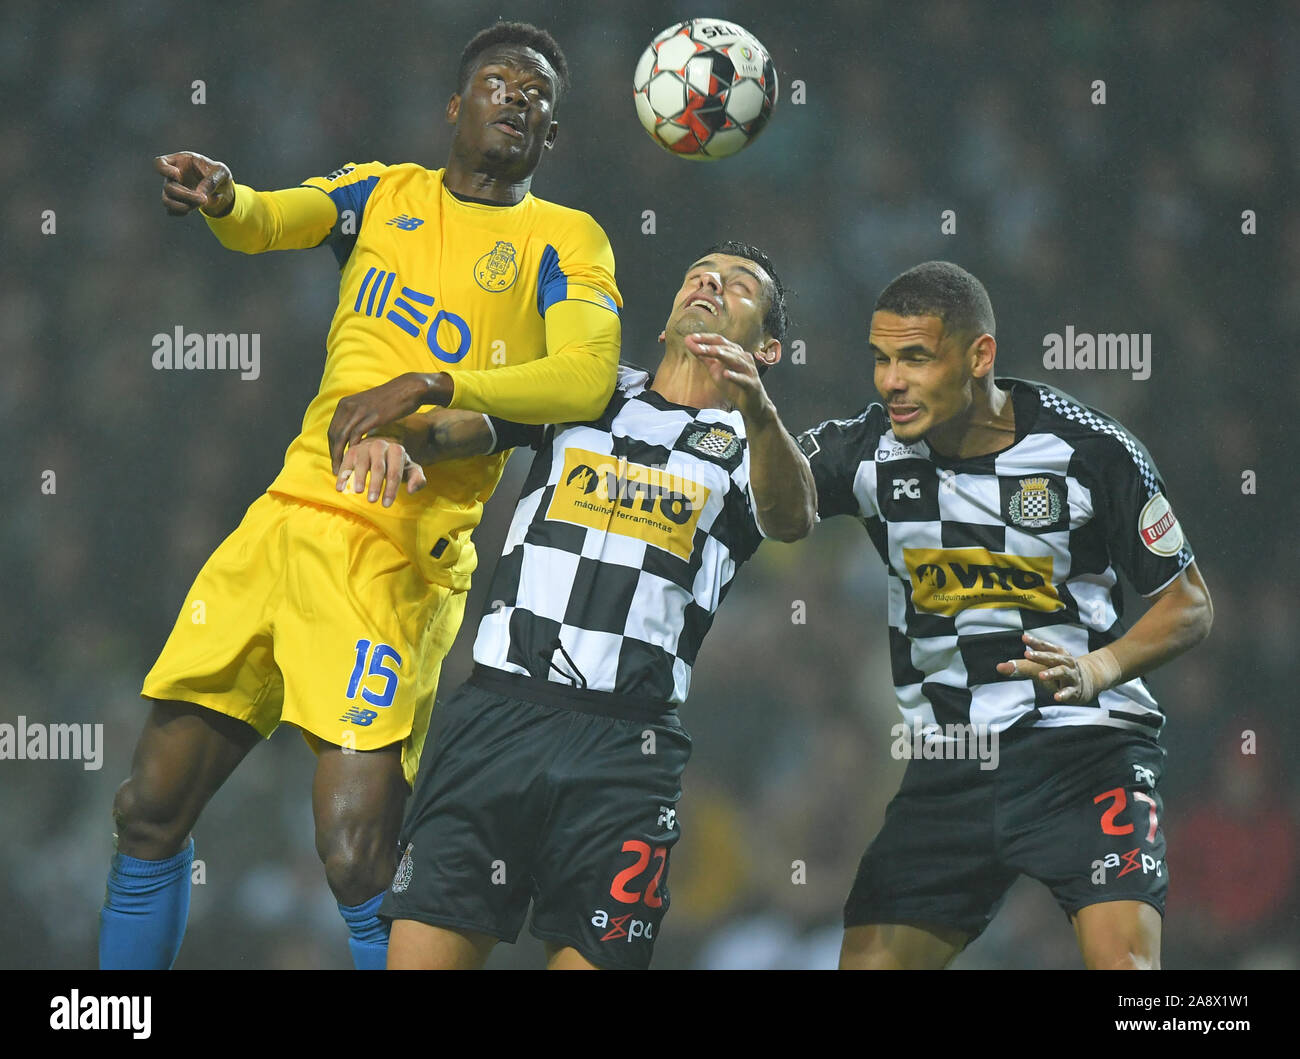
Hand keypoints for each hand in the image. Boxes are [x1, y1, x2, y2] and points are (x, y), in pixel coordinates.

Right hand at [154, 151, 234, 216]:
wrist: (220, 186)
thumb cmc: (217, 173)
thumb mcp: (221, 172)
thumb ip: (211, 181)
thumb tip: (200, 195)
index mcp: (180, 162)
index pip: (159, 163)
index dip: (164, 170)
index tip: (178, 175)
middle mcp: (172, 176)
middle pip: (168, 187)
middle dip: (186, 195)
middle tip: (204, 199)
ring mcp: (172, 190)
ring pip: (166, 201)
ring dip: (183, 206)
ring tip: (201, 204)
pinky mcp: (176, 202)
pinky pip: (171, 212)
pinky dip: (184, 212)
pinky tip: (198, 206)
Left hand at [328, 373, 440, 473]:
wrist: (408, 389)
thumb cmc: (391, 400)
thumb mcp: (368, 406)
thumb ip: (358, 418)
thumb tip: (353, 434)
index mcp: (345, 404)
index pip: (332, 430)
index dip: (332, 448)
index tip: (336, 462)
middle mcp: (348, 406)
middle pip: (334, 435)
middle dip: (334, 454)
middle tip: (336, 471)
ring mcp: (359, 410)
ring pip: (342, 436)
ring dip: (341, 455)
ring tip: (345, 471)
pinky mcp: (372, 416)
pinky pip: (356, 435)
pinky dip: (354, 449)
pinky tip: (358, 460)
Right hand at [334, 436, 425, 506]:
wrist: (381, 449)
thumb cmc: (397, 464)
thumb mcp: (411, 470)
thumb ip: (417, 479)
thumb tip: (411, 490)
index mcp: (397, 450)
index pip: (395, 472)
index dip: (391, 489)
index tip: (387, 504)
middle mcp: (380, 445)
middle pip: (378, 467)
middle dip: (376, 484)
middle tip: (372, 501)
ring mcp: (365, 447)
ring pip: (361, 463)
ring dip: (360, 478)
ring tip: (359, 492)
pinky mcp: (352, 450)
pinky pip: (346, 462)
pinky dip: (343, 475)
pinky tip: (340, 488)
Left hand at [683, 332, 771, 420]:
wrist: (753, 404)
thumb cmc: (735, 386)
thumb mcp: (717, 371)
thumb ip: (705, 358)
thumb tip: (691, 344)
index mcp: (735, 353)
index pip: (719, 341)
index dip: (705, 338)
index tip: (690, 337)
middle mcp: (743, 358)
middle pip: (726, 348)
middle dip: (710, 345)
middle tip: (695, 343)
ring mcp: (749, 371)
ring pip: (736, 360)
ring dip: (722, 355)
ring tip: (710, 351)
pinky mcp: (752, 384)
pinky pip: (743, 379)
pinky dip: (734, 376)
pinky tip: (725, 374)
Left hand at [995, 633, 1120, 703]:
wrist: (1087, 682)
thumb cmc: (1057, 672)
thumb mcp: (1040, 667)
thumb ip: (1020, 667)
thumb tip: (998, 667)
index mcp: (1057, 654)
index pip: (1044, 646)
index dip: (1034, 642)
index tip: (1023, 638)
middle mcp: (1065, 662)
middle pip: (1053, 657)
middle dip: (1040, 656)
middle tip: (1027, 655)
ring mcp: (1071, 676)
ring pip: (1063, 672)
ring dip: (1052, 673)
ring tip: (1041, 676)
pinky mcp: (1075, 690)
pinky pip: (1070, 692)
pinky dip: (1063, 694)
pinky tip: (1056, 697)